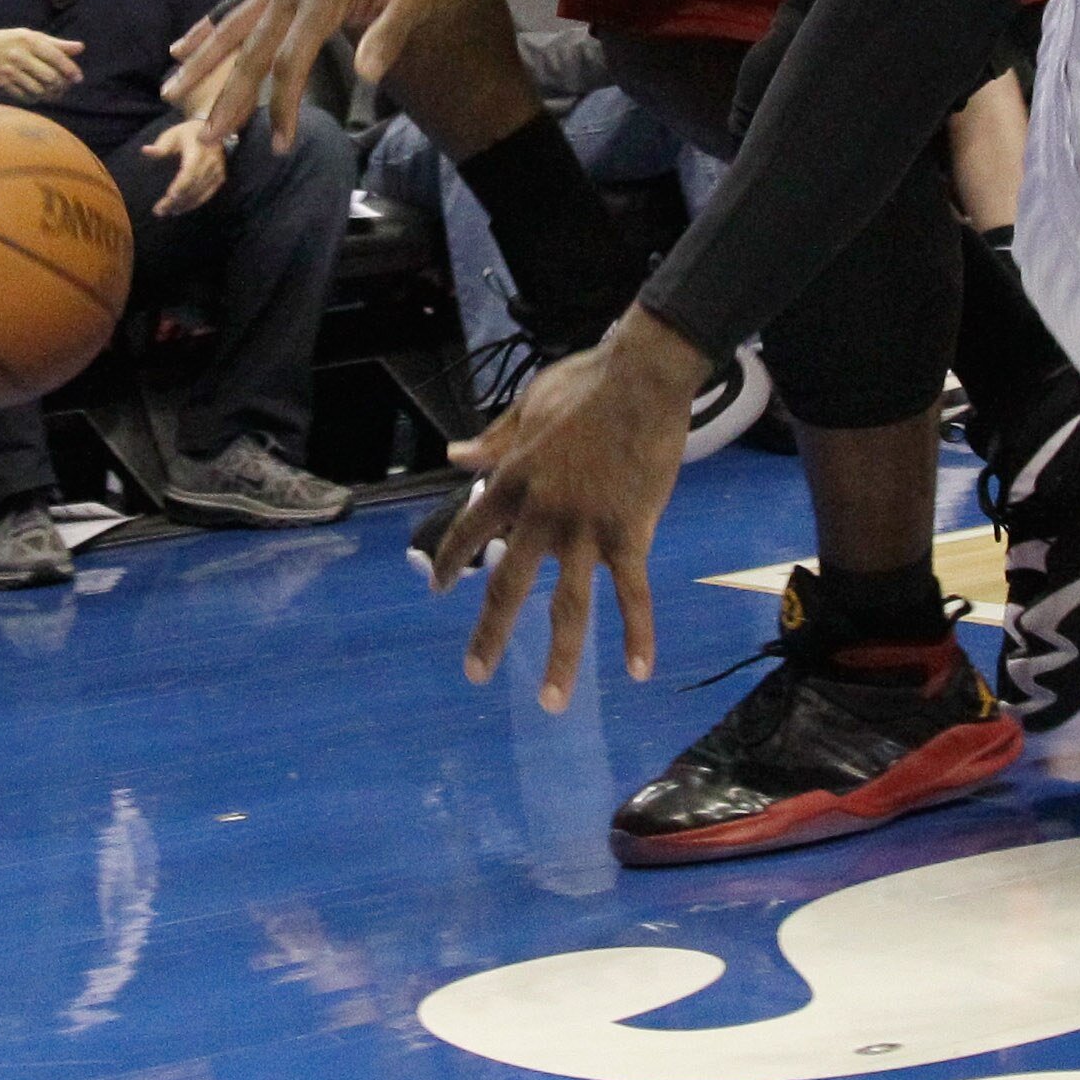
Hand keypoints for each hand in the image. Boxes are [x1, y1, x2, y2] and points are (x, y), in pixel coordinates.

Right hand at [0, 25, 82, 99]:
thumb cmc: (11, 42)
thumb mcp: (32, 36)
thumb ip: (57, 44)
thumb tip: (81, 48)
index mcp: (29, 40)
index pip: (55, 57)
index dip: (70, 69)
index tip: (78, 78)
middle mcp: (18, 55)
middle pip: (49, 77)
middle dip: (61, 85)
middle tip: (65, 87)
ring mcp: (9, 71)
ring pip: (39, 90)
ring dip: (50, 94)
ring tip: (54, 92)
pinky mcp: (1, 85)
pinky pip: (26, 98)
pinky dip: (36, 98)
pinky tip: (38, 94)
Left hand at [141, 115, 227, 216]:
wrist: (213, 131)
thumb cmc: (187, 134)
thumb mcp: (173, 135)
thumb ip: (161, 145)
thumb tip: (146, 151)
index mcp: (199, 148)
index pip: (191, 169)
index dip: (182, 183)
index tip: (170, 195)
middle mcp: (211, 161)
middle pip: (194, 184)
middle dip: (177, 200)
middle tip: (159, 210)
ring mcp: (217, 170)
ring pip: (200, 192)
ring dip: (183, 204)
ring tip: (166, 212)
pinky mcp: (220, 178)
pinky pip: (207, 195)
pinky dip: (194, 204)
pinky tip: (180, 209)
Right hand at [167, 0, 438, 150]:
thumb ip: (387, 36)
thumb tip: (368, 76)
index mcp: (322, 0)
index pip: (292, 62)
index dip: (283, 106)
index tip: (280, 145)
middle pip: (251, 51)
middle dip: (228, 98)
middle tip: (208, 138)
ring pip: (229, 27)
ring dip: (199, 62)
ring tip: (170, 94)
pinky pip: (231, 5)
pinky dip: (204, 27)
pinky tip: (180, 48)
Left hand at [430, 314, 709, 709]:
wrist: (641, 378)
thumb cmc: (586, 384)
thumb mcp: (528, 406)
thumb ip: (494, 441)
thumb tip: (455, 456)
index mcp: (513, 480)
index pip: (470, 531)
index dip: (450, 561)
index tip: (439, 588)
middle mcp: (541, 514)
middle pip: (508, 585)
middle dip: (489, 634)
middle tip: (476, 673)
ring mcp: (585, 529)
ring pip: (568, 606)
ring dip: (560, 659)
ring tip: (551, 702)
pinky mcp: (630, 533)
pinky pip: (632, 593)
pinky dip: (637, 632)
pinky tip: (637, 669)